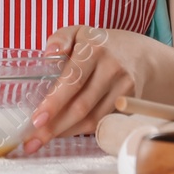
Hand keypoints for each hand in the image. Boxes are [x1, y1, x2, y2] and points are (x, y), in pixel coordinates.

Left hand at [23, 24, 152, 153]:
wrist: (140, 54)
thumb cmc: (100, 44)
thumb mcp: (79, 32)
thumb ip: (60, 39)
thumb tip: (48, 54)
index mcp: (94, 50)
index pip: (73, 79)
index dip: (54, 102)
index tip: (36, 119)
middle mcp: (112, 69)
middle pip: (81, 106)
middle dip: (54, 127)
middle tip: (33, 140)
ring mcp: (123, 88)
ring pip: (92, 120)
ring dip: (66, 132)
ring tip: (44, 139)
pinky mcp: (129, 104)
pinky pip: (102, 123)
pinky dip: (81, 131)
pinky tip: (65, 132)